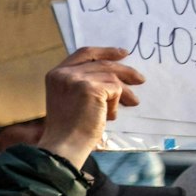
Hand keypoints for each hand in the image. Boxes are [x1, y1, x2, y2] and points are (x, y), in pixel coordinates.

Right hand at [38, 46, 143, 169]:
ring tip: (131, 103)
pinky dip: (115, 103)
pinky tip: (110, 116)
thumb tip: (114, 75)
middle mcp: (64, 73)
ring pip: (111, 76)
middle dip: (124, 71)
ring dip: (122, 92)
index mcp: (55, 74)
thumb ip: (82, 83)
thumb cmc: (68, 128)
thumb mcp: (70, 98)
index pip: (84, 53)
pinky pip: (115, 89)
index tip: (123, 53)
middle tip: (140, 79)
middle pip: (102, 63)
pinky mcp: (90, 88)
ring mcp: (76, 79)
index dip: (105, 51)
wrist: (65, 144)